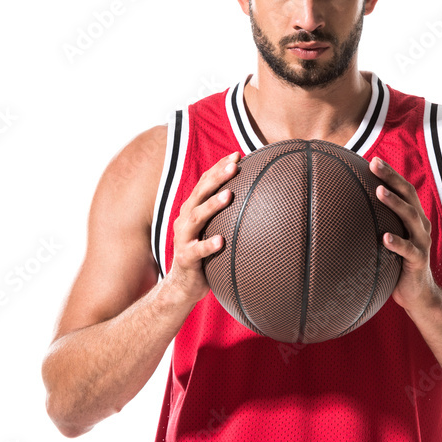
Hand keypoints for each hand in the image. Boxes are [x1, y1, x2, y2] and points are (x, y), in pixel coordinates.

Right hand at [166, 151, 240, 304]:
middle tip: (235, 165)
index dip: (219, 167)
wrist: (182, 287)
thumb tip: (258, 202)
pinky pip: (197, 251)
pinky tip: (221, 241)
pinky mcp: (186, 258)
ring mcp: (183, 238)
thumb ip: (227, 217)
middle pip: (200, 193)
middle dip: (217, 177)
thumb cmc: (204, 256)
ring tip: (229, 195)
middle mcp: (185, 220)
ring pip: (197, 217)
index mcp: (192, 210)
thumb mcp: (213, 231)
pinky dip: (208, 244)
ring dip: (212, 205)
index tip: (237, 154)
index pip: (205, 183)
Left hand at [370, 157, 441, 312]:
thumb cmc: (397, 265)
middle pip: (409, 195)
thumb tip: (345, 214)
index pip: (404, 189)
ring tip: (379, 192)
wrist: (418, 296)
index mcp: (414, 218)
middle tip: (374, 164)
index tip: (373, 159)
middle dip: (392, 178)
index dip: (390, 174)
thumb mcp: (388, 241)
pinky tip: (384, 238)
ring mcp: (422, 242)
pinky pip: (409, 250)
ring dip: (395, 203)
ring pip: (411, 218)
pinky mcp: (419, 261)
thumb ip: (377, 226)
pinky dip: (397, 243)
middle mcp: (421, 226)